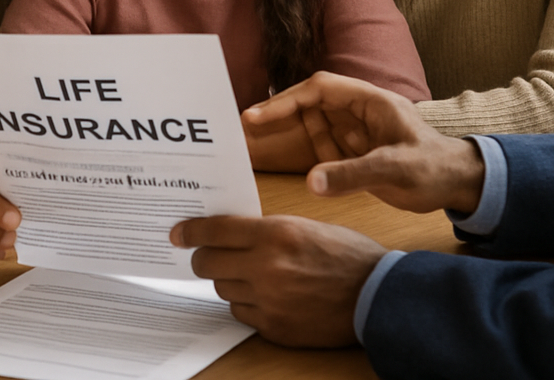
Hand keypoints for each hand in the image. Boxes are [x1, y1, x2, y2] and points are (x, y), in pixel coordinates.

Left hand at [171, 214, 385, 346]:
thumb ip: (269, 229)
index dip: (191, 231)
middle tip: (204, 254)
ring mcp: (268, 301)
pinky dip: (245, 302)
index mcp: (276, 233)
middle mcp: (266, 267)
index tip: (177, 233)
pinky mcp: (273, 328)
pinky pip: (240, 312)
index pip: (216, 230)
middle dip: (202, 258)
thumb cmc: (347, 254)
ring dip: (227, 280)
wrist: (376, 295)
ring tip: (247, 273)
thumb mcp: (307, 226)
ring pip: (221, 289)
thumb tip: (232, 232)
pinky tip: (263, 295)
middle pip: (208, 263)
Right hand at [242, 72, 484, 214]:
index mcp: (370, 101)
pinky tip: (290, 164)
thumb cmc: (434, 168)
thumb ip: (352, 174)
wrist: (459, 185)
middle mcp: (360, 111)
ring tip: (257, 145)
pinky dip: (307, 153)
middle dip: (280, 114)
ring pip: (315, 125)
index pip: (319, 90)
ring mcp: (358, 131)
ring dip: (291, 134)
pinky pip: (325, 147)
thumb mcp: (395, 170)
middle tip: (246, 128)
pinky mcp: (358, 151)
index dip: (286, 100)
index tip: (257, 116)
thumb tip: (311, 182)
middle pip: (311, 103)